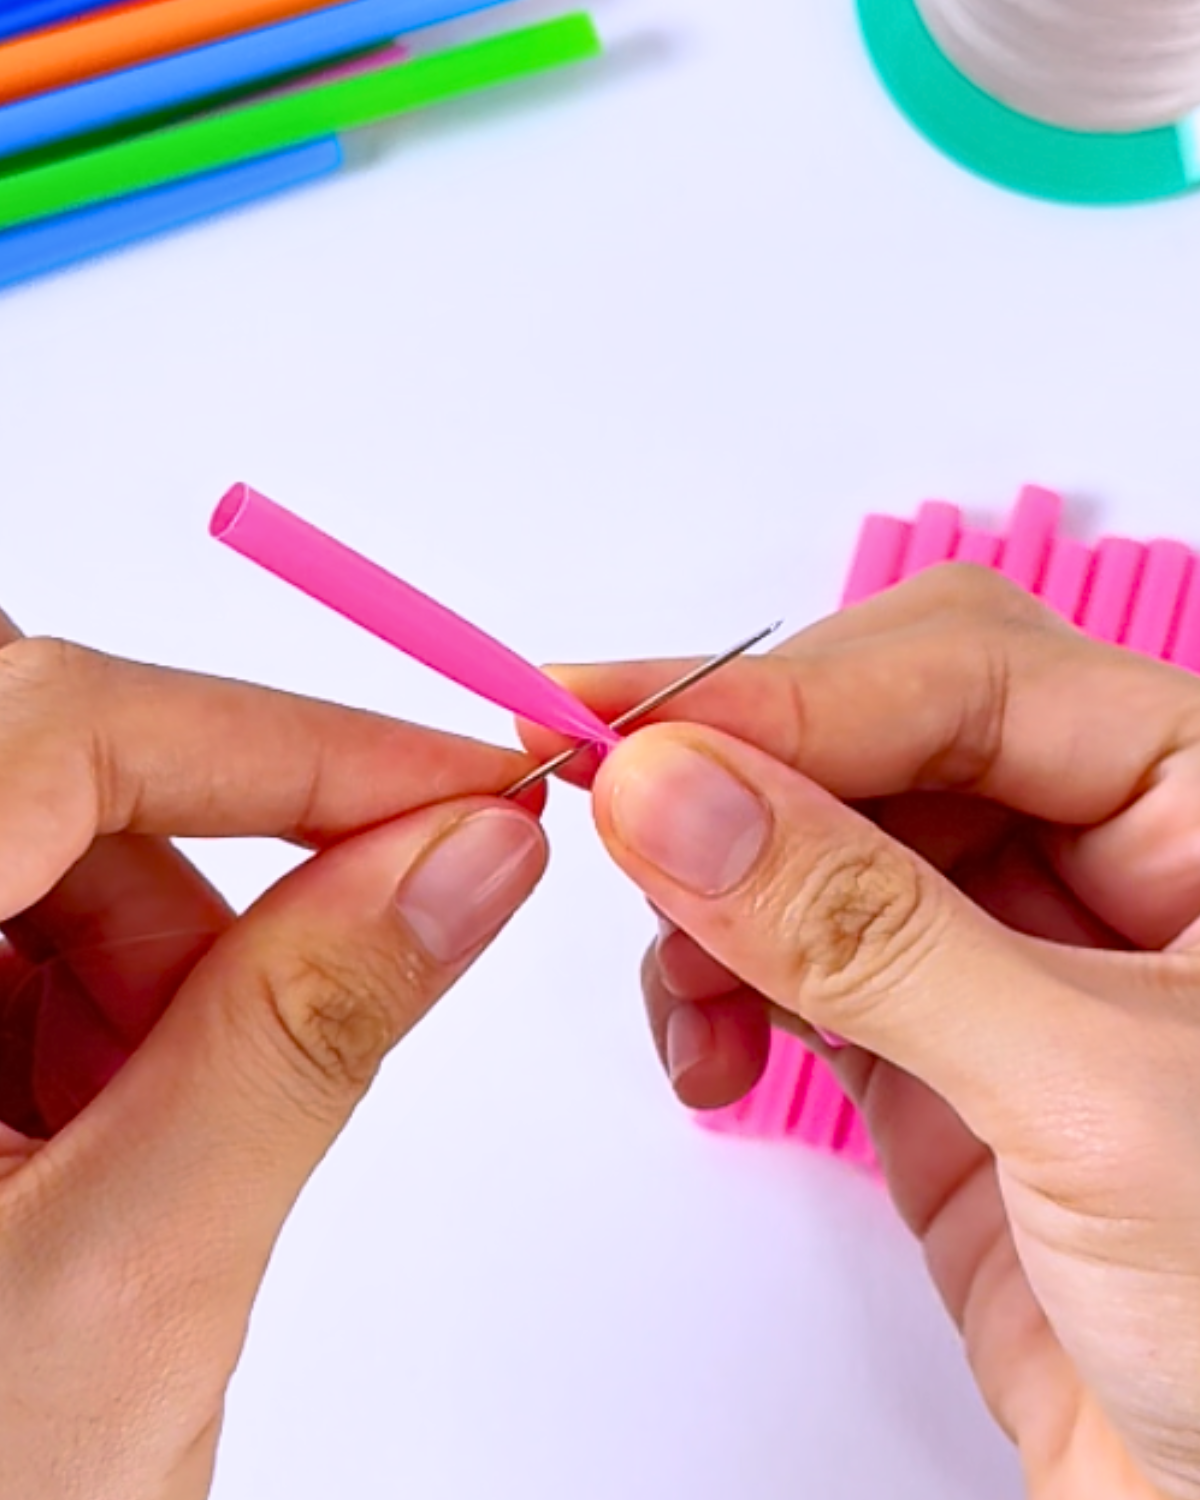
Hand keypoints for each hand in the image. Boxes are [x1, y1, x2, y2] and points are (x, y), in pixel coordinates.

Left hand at [0, 612, 546, 1499]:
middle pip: (50, 775)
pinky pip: (18, 938)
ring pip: (47, 855)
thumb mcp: (133, 1283)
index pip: (59, 728)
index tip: (458, 791)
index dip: (285, 739)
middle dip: (202, 894)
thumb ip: (308, 1034)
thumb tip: (467, 859)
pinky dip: (100, 1019)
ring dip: (152, 976)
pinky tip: (93, 1154)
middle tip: (312, 1014)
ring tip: (155, 1158)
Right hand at [524, 568, 1199, 1499]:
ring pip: (813, 838)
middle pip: (876, 732)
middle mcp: (1109, 846)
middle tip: (606, 805)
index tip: (627, 727)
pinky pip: (789, 957)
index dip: (788, 690)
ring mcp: (1008, 943)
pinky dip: (718, 985)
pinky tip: (708, 1051)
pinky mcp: (931, 1040)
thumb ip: (870, 933)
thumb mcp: (1089, 1097)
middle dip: (736, 776)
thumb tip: (674, 794)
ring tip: (680, 984)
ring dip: (710, 892)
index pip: (967, 671)